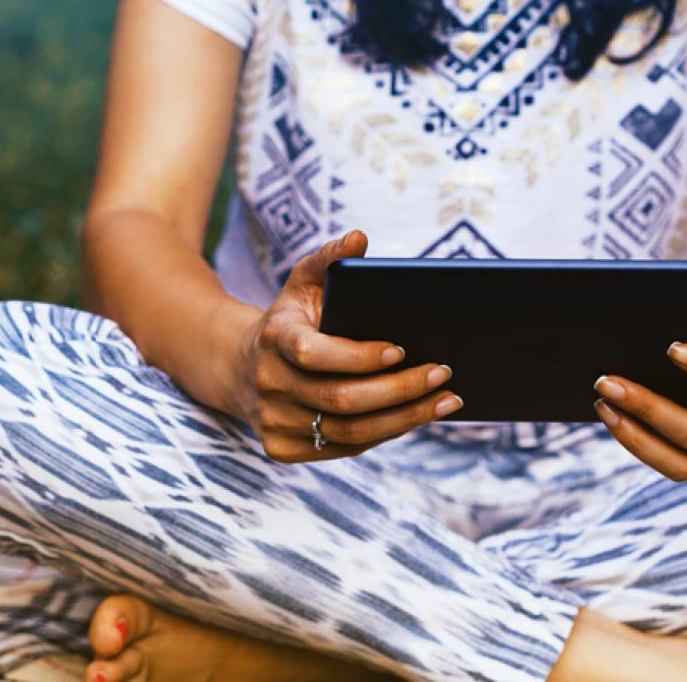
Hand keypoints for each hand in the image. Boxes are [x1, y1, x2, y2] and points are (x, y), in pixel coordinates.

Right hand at [230, 230, 463, 462]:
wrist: (240, 368)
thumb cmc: (290, 319)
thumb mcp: (302, 283)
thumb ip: (330, 259)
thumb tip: (359, 238)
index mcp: (272, 339)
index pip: (312, 354)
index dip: (359, 357)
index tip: (402, 348)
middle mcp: (268, 385)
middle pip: (340, 400)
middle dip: (400, 389)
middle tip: (443, 373)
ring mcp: (273, 423)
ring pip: (348, 433)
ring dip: (405, 418)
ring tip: (446, 400)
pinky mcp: (283, 449)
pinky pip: (345, 448)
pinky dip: (387, 433)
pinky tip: (418, 416)